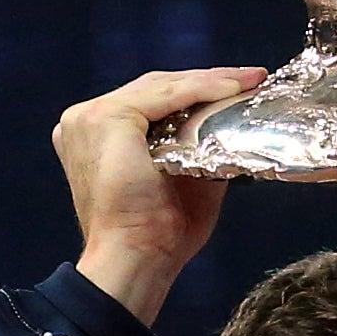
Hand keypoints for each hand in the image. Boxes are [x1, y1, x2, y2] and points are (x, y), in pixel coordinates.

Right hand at [56, 67, 264, 321]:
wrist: (137, 257)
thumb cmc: (158, 233)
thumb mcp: (185, 178)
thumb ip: (198, 147)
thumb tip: (232, 124)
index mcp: (95, 136)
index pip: (150, 100)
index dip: (195, 91)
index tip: (238, 87)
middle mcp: (84, 121)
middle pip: (156, 88)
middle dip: (208, 81)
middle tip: (252, 78)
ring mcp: (90, 117)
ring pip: (162, 87)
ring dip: (211, 81)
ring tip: (251, 80)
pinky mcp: (106, 118)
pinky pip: (166, 95)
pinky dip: (203, 90)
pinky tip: (232, 89)